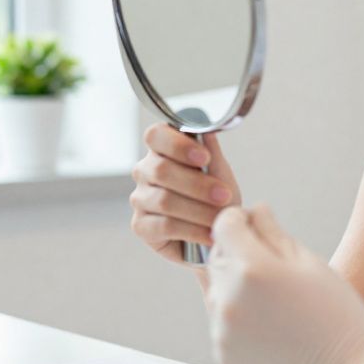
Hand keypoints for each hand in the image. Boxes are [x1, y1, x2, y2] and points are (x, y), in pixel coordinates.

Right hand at [129, 124, 242, 264]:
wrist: (219, 234)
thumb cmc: (217, 198)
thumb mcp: (220, 173)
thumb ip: (212, 151)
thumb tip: (207, 129)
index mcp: (162, 150)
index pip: (156, 135)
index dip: (178, 144)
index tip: (205, 158)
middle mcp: (145, 171)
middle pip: (161, 170)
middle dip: (197, 184)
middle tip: (223, 195)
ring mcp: (140, 199)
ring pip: (164, 200)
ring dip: (198, 209)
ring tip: (220, 217)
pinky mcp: (141, 226)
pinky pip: (164, 226)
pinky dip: (193, 230)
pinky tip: (209, 234)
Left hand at [207, 205, 363, 363]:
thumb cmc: (337, 317)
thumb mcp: (310, 264)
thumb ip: (274, 233)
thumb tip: (254, 211)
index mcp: (252, 269)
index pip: (223, 224)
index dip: (239, 219)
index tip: (255, 226)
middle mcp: (229, 299)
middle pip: (216, 257)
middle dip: (237, 252)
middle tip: (271, 265)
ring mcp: (222, 331)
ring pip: (216, 291)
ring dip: (235, 286)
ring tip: (275, 300)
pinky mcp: (223, 356)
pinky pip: (221, 324)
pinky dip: (238, 318)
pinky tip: (271, 325)